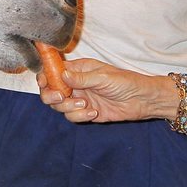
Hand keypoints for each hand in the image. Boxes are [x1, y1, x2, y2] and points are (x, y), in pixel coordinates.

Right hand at [37, 58, 167, 123]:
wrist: (141, 101)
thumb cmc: (125, 82)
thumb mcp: (103, 77)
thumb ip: (81, 78)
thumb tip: (61, 75)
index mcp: (78, 69)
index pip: (53, 71)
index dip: (45, 76)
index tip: (45, 83)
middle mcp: (75, 83)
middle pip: (51, 90)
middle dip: (52, 95)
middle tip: (63, 97)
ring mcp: (79, 98)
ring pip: (60, 106)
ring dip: (70, 107)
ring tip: (87, 105)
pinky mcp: (85, 112)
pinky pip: (72, 117)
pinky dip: (80, 116)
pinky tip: (94, 112)